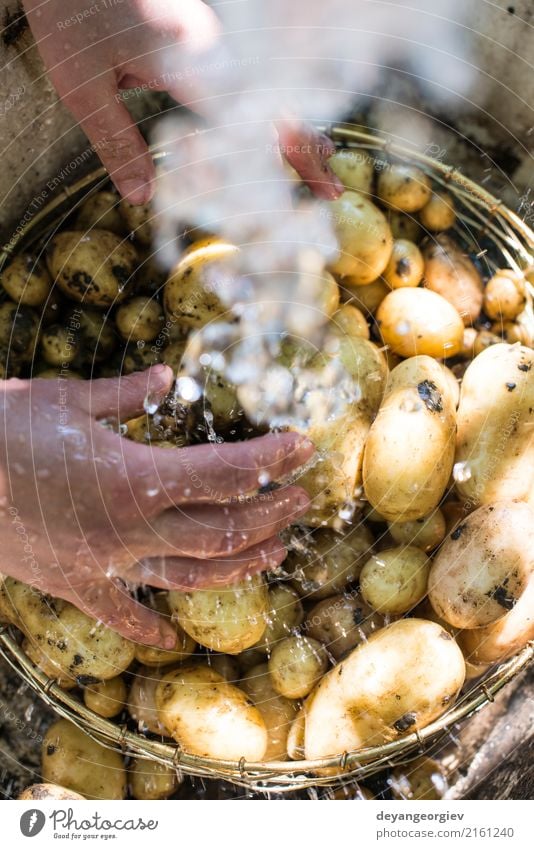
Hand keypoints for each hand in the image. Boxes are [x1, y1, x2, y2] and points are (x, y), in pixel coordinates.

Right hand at [0, 366, 312, 645]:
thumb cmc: (0, 428)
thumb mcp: (64, 399)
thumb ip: (125, 394)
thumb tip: (167, 375)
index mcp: (136, 477)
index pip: (227, 473)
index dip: (272, 459)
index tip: (304, 446)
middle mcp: (132, 528)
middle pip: (224, 528)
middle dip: (272, 512)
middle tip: (303, 498)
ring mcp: (106, 564)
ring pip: (192, 574)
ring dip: (241, 565)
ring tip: (277, 553)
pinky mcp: (74, 583)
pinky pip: (119, 615)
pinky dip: (147, 629)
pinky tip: (169, 638)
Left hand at [23, 1, 342, 203]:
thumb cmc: (71, 12)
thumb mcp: (83, 86)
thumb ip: (117, 143)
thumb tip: (143, 198)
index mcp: (190, 62)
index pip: (243, 130)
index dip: (269, 172)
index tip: (285, 207)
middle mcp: (215, 48)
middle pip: (272, 108)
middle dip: (301, 152)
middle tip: (329, 191)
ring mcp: (216, 38)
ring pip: (269, 92)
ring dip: (296, 131)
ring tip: (323, 164)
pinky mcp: (207, 34)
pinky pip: (253, 79)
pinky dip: (273, 109)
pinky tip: (286, 128)